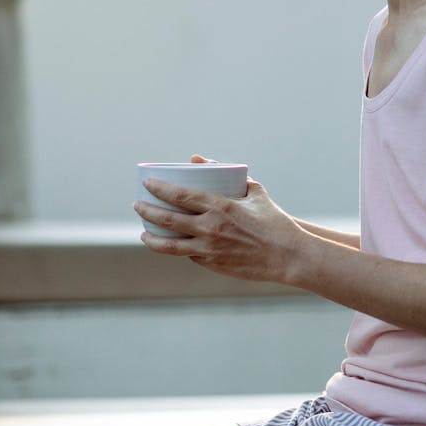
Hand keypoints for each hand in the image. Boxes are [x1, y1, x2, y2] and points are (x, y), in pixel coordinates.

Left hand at [134, 173, 302, 283]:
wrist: (287, 256)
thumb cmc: (274, 221)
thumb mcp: (255, 191)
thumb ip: (229, 174)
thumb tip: (199, 161)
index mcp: (220, 207)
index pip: (179, 195)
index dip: (158, 189)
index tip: (147, 183)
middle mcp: (210, 228)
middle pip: (167, 219)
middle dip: (146, 210)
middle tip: (138, 205)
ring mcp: (209, 249)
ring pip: (169, 245)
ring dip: (151, 238)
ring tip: (143, 232)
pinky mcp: (212, 265)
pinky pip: (188, 255)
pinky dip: (178, 248)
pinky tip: (172, 244)